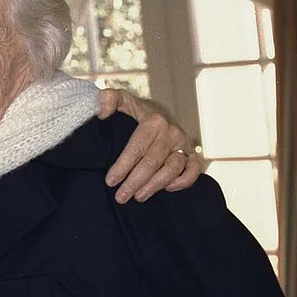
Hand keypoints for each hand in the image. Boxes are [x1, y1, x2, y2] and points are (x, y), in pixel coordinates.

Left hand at [99, 88, 201, 203]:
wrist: (160, 112)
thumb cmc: (136, 110)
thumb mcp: (121, 99)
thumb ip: (108, 99)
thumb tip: (102, 111)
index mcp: (153, 121)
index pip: (136, 147)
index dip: (122, 166)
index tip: (110, 181)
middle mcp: (171, 132)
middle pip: (152, 162)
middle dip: (135, 182)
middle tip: (120, 197)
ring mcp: (183, 144)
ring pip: (173, 169)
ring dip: (155, 185)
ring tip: (138, 197)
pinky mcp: (192, 154)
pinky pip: (194, 171)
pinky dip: (183, 181)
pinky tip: (167, 189)